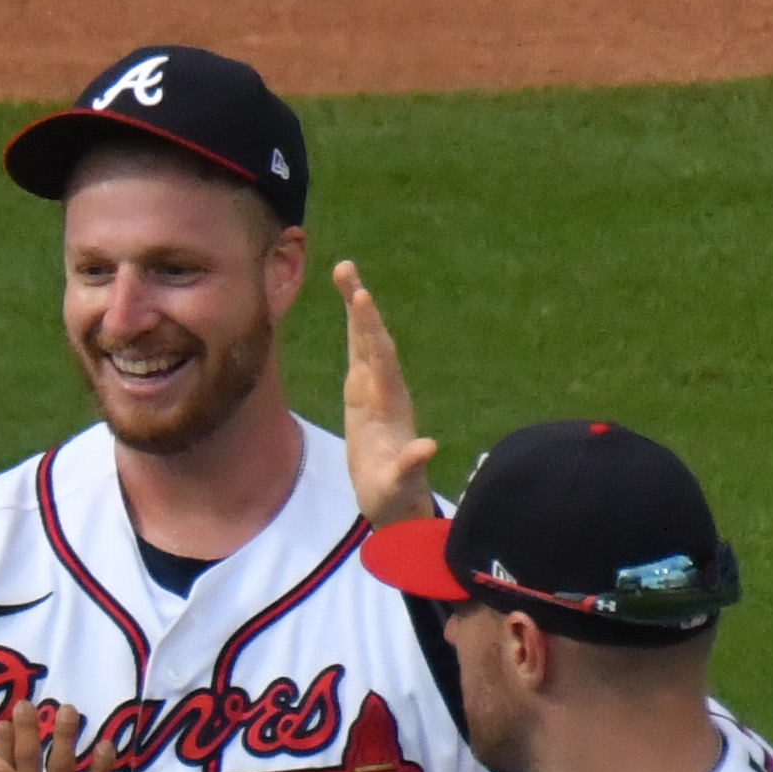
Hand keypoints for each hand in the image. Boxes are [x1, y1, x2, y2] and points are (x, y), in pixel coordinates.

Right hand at [339, 261, 438, 524]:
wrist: (397, 503)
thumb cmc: (395, 497)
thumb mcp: (400, 486)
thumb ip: (410, 466)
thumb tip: (427, 447)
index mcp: (389, 406)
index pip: (380, 360)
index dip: (370, 330)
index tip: (362, 298)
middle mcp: (384, 392)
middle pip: (371, 341)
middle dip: (359, 305)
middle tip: (345, 268)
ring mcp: (375, 393)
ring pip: (366, 343)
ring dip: (357, 309)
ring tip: (345, 274)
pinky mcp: (364, 398)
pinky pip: (359, 356)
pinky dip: (355, 330)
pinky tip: (353, 303)